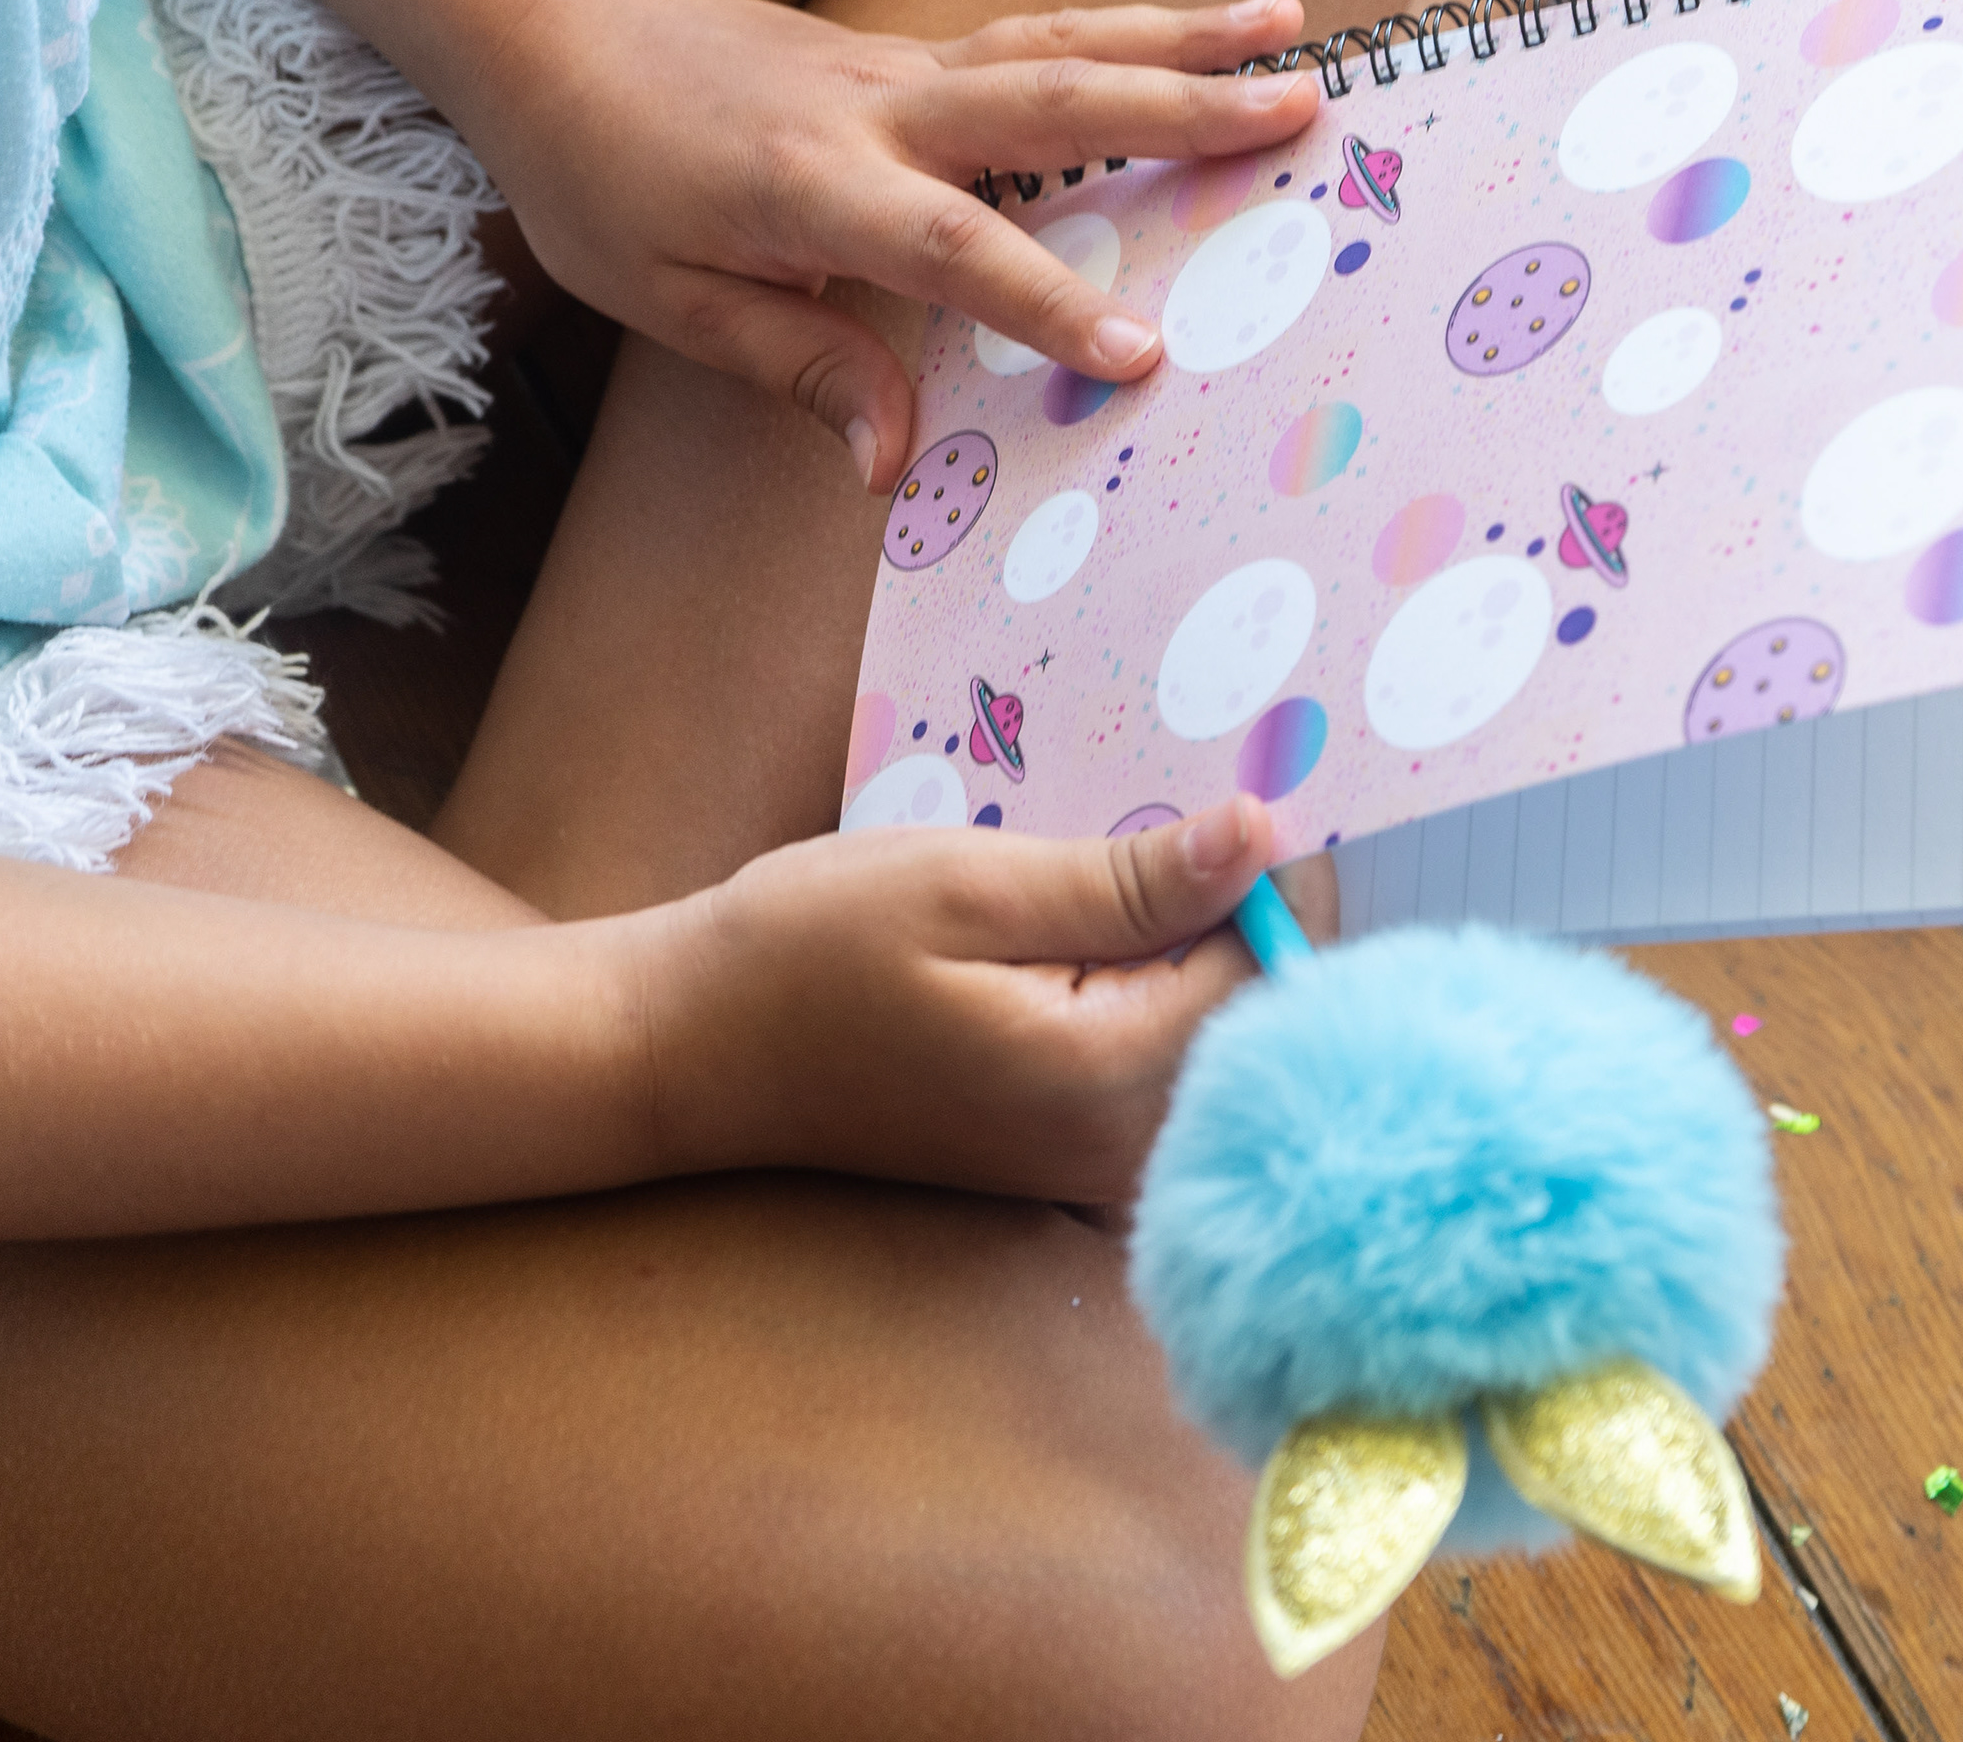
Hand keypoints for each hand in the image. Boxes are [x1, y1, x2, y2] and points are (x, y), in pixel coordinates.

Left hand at [475, 0, 1323, 489]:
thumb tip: (895, 466)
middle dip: (1178, 111)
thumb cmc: (603, 175)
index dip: (1045, 302)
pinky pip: (1043, 40)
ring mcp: (906, 66)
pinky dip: (1137, 31)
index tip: (1141, 356)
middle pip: (1047, 103)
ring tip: (1295, 32)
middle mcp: (878, 110)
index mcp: (810, 186)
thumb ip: (802, 369)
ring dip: (1184, 39)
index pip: (949, 247)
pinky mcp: (920, 52)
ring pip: (1062, 47)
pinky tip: (1216, 29)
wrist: (558, 25)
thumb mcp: (672, 299)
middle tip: (1295, 115)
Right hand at [623, 796, 1321, 1203]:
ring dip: (1201, 949)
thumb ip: (1127, 879)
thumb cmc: (806, 954)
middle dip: (1245, 911)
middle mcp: (1122, 1146)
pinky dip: (1162, 993)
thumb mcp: (965, 885)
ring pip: (1219, 1041)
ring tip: (1136, 868)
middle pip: (1262, 1014)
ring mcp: (1097, 1168)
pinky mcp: (1071, 1161)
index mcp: (1106, 1076)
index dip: (1272, 874)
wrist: (688, 1053)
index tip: (1243, 793)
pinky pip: (1166, 1068)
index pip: (1274, 967)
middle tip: (1189, 817)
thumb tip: (1262, 836)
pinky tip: (1101, 934)